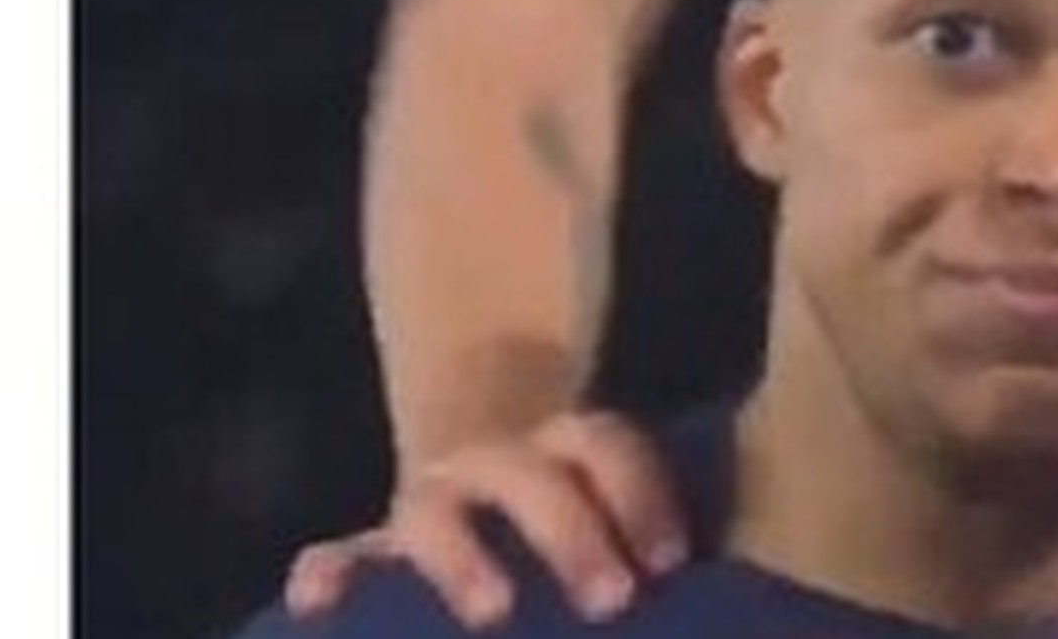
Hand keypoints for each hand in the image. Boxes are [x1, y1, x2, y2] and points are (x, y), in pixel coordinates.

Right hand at [282, 411, 688, 629]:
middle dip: (569, 533)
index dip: (640, 494)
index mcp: (570, 452)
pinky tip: (320, 609)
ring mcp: (427, 507)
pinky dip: (328, 576)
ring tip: (491, 613)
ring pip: (431, 513)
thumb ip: (668, 548)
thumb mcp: (641, 536)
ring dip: (461, 558)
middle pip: (527, 475)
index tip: (669, 563)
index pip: (605, 444)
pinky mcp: (369, 558)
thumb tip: (737, 590)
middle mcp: (495, 466)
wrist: (506, 519)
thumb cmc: (596, 539)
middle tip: (611, 602)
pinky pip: (337, 558)